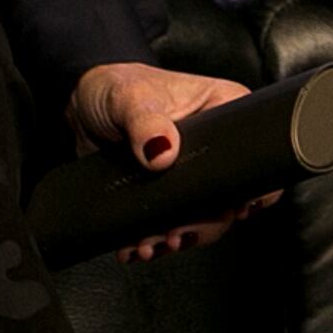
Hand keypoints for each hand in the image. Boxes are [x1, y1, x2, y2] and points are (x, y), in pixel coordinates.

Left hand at [66, 61, 277, 262]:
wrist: (81, 107)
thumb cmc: (112, 87)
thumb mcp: (129, 97)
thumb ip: (144, 120)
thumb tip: (162, 151)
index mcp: (222, 112)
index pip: (252, 155)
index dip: (248, 189)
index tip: (231, 211)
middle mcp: (214, 148)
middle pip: (228, 198)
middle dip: (205, 224)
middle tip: (177, 234)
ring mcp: (192, 175)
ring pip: (201, 218)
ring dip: (178, 237)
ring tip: (152, 245)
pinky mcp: (168, 194)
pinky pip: (171, 224)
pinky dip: (155, 240)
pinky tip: (137, 246)